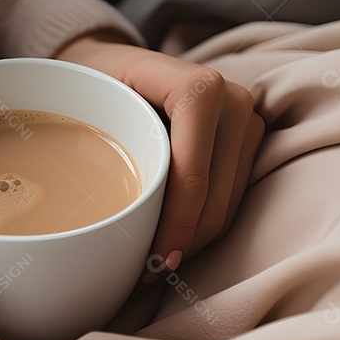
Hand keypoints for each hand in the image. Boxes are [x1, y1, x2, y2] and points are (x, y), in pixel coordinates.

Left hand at [56, 32, 264, 275]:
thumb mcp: (88, 102)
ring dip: (193, 243)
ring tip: (152, 266)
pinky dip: (202, 227)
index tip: (152, 261)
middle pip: (216, 198)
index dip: (177, 222)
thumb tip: (103, 216)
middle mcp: (233, 99)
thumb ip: (99, 140)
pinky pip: (233, 199)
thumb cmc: (94, 83)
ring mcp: (247, 120)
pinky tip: (171, 242)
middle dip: (182, 244)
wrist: (113, 62)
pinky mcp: (250, 139)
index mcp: (197, 87)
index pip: (194, 172)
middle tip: (143, 276)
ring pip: (228, 206)